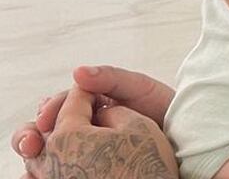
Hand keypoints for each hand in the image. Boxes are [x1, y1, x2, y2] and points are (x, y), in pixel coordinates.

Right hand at [12, 65, 175, 162]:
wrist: (186, 135)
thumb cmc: (165, 108)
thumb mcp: (140, 88)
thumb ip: (111, 78)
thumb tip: (77, 72)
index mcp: (91, 103)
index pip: (60, 105)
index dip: (50, 110)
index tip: (45, 117)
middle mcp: (83, 126)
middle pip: (46, 130)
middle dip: (30, 135)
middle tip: (31, 144)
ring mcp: (86, 148)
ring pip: (50, 153)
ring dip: (36, 157)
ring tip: (33, 161)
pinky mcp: (88, 165)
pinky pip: (63, 170)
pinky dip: (50, 172)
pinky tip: (43, 175)